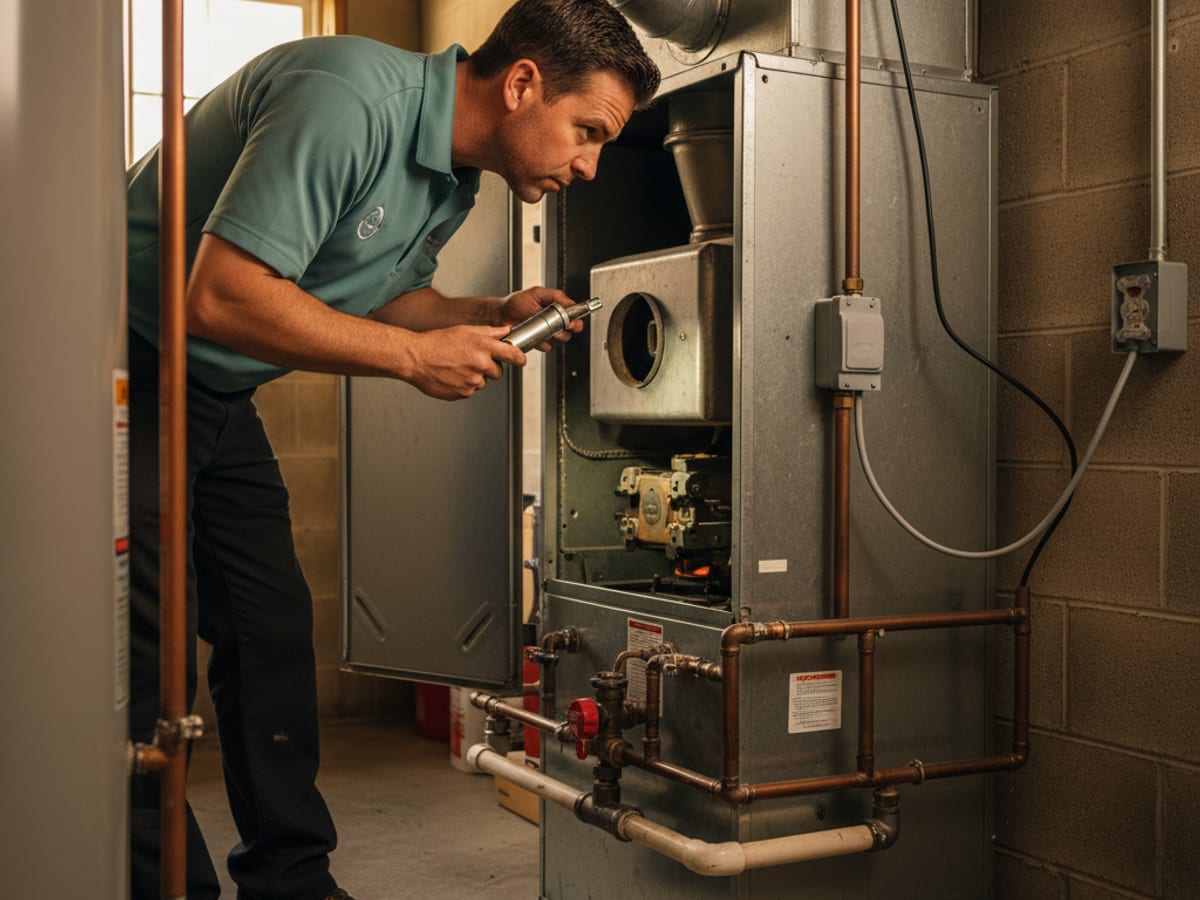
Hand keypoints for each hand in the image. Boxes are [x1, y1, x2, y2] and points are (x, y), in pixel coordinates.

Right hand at [403, 325, 525, 399]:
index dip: (519, 358)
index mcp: (483, 346)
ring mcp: (472, 381)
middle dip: (489, 367)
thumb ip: (490, 332)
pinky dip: (463, 385)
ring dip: (474, 376)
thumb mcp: (465, 330)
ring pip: (482, 382)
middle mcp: (481, 364)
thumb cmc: (437, 342)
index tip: (521, 360)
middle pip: (498, 372)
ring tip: (457, 367)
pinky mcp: (463, 393)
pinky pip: (470, 391)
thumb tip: (506, 331)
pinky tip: (451, 375)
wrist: (416, 358)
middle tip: (471, 360)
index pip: (513, 355)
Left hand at [500, 286, 585, 351]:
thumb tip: (569, 302)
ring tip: (546, 329)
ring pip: (561, 339)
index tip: (572, 322)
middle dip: (567, 329)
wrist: (501, 315)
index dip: (576, 320)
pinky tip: (536, 336)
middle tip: (561, 326)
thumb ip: (555, 295)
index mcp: (557, 308)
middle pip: (571, 330)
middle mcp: (555, 321)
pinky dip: (543, 342)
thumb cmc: (516, 303)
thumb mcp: (537, 293)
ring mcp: (548, 332)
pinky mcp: (540, 342)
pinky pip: (548, 346)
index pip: (574, 315)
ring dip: (555, 336)